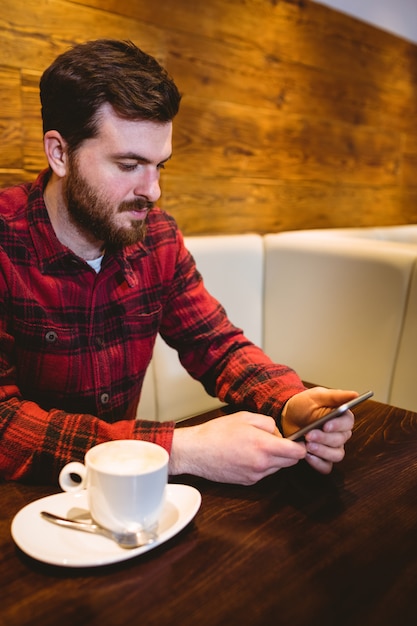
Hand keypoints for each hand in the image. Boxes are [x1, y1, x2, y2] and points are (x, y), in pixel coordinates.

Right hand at [169, 412, 305, 485]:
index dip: (301, 445)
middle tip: (276, 439)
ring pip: (278, 468)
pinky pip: (264, 473)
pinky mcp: (247, 482)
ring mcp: (255, 476)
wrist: (196, 452)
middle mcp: (262, 464)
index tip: (299, 439)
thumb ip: (268, 423)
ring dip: (275, 458)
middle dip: (289, 451)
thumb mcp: (245, 417)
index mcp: (264, 446)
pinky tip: (248, 454)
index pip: (298, 453)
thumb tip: (278, 434)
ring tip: (257, 445)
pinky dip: (263, 465)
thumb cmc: (217, 432)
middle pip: (291, 462)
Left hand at [281, 386, 356, 473]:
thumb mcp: (317, 396)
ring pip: (336, 455)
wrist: (287, 416)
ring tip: (308, 445)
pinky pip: (326, 466)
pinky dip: (318, 463)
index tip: (326, 425)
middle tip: (309, 435)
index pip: (348, 423)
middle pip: (340, 440)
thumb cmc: (304, 404)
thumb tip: (355, 394)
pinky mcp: (322, 458)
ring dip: (322, 451)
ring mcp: (332, 447)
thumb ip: (336, 396)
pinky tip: (307, 455)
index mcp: (342, 417)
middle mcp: (340, 434)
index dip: (338, 425)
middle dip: (324, 438)